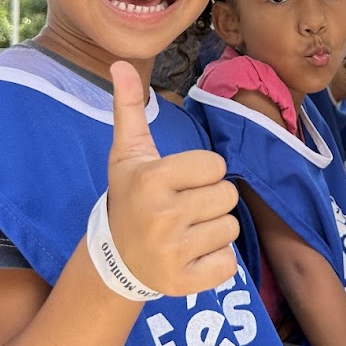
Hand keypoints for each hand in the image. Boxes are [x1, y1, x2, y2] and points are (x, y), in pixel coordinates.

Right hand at [106, 61, 239, 295]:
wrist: (115, 259)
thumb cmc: (130, 197)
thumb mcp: (128, 153)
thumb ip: (129, 107)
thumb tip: (120, 62)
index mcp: (153, 179)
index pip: (216, 165)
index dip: (202, 173)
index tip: (178, 183)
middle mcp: (163, 215)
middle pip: (228, 196)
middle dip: (211, 201)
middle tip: (183, 209)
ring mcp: (174, 252)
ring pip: (231, 228)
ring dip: (214, 231)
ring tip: (185, 232)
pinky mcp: (185, 283)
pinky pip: (228, 264)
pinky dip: (215, 262)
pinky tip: (190, 257)